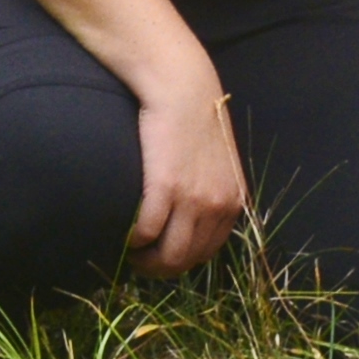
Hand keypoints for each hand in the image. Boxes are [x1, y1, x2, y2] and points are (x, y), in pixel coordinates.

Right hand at [126, 65, 247, 274]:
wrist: (184, 90)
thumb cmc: (196, 123)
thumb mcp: (219, 165)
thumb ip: (212, 196)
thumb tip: (192, 227)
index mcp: (233, 202)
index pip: (207, 252)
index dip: (181, 261)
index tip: (161, 257)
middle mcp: (218, 205)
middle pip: (186, 259)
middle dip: (160, 267)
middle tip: (139, 260)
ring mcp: (194, 198)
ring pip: (167, 254)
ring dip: (145, 260)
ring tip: (131, 251)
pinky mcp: (166, 187)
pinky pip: (146, 232)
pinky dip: (133, 240)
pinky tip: (126, 233)